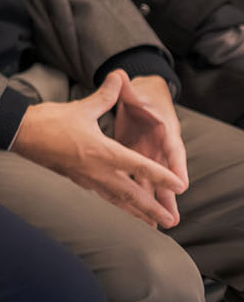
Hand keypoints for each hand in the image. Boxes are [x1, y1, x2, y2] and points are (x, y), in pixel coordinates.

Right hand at [11, 70, 185, 227]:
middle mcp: (97, 170)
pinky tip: (120, 207)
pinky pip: (102, 196)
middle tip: (171, 222)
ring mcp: (86, 177)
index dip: (162, 176)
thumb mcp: (81, 107)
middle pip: (131, 194)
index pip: (139, 166)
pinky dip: (117, 205)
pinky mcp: (76, 179)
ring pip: (117, 200)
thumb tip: (118, 76)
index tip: (180, 186)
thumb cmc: (49, 121)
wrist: (20, 134)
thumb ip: (105, 95)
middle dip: (152, 208)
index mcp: (103, 151)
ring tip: (152, 225)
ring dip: (136, 213)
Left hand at [114, 74, 188, 228]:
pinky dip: (137, 197)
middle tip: (172, 219)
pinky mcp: (136, 162)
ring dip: (154, 203)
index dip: (177, 167)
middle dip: (168, 197)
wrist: (142, 101)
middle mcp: (160, 149)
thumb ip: (126, 89)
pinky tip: (136, 215)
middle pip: (166, 176)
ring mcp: (149, 158)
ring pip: (152, 184)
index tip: (182, 184)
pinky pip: (138, 182)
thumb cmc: (143, 98)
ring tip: (159, 226)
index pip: (174, 151)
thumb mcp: (136, 94)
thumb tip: (119, 74)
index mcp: (165, 133)